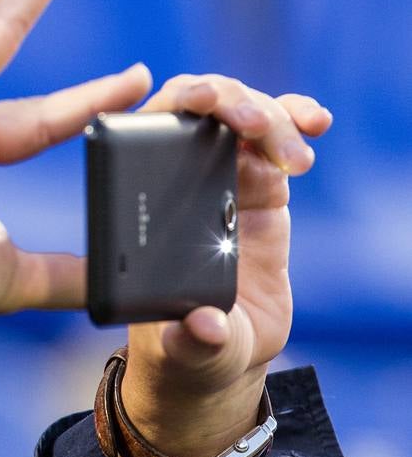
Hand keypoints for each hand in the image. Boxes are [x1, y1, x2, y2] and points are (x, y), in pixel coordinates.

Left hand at [121, 76, 332, 455]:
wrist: (216, 354)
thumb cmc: (183, 348)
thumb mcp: (186, 352)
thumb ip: (193, 342)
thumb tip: (203, 327)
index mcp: (141, 208)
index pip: (143, 135)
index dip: (169, 106)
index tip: (197, 103)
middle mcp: (174, 185)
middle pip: (197, 112)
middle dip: (228, 102)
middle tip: (255, 126)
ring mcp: (220, 182)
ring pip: (240, 119)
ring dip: (271, 117)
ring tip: (294, 156)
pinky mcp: (260, 190)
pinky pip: (276, 141)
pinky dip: (295, 122)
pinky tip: (315, 121)